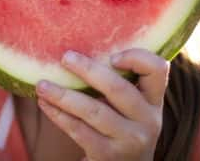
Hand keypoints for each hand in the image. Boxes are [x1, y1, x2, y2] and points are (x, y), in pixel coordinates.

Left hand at [36, 49, 169, 160]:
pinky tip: (44, 104)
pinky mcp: (108, 155)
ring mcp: (129, 140)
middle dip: (88, 70)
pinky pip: (79, 130)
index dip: (137, 58)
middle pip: (119, 89)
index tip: (112, 55)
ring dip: (63, 95)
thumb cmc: (123, 127)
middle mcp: (148, 120)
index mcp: (154, 101)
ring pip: (93, 111)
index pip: (158, 70)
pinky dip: (58, 115)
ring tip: (42, 85)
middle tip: (65, 57)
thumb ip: (122, 84)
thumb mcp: (133, 108)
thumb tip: (80, 50)